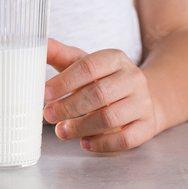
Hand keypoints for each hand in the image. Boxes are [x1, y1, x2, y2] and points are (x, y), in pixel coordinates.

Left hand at [43, 38, 158, 153]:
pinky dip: (102, 144)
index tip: (45, 93)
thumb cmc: (103, 79)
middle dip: (69, 107)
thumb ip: (60, 54)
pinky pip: (125, 139)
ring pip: (110, 118)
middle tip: (49, 115)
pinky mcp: (147, 126)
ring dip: (81, 127)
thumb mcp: (83, 62)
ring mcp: (142, 103)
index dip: (64, 81)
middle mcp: (133, 78)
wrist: (138, 97)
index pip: (88, 67)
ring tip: (61, 131)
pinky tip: (84, 142)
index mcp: (115, 58)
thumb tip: (40, 44)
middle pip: (99, 94)